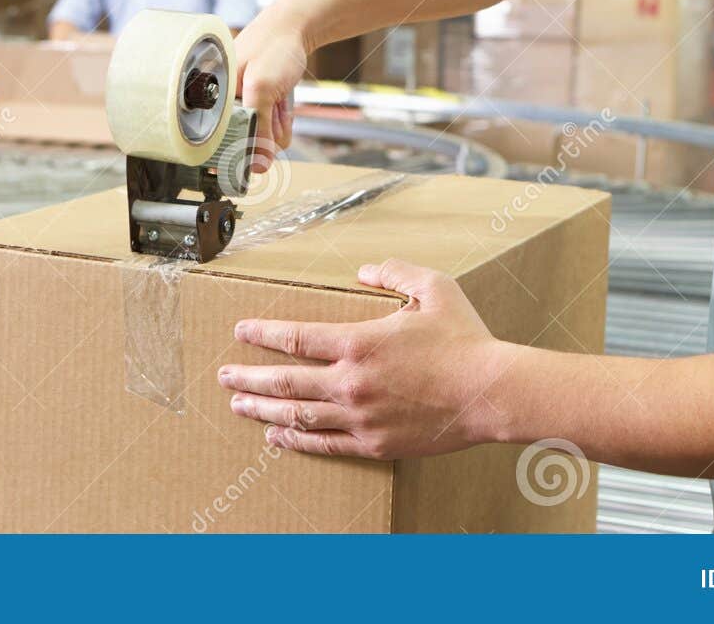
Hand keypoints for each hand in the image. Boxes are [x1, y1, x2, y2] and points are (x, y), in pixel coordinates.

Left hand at [218, 259, 507, 458]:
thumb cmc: (465, 339)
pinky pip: (325, 444)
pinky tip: (277, 437)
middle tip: (223, 375)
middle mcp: (351, 383)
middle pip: (285, 380)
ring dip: (263, 410)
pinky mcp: (374, 444)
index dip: (263, 334)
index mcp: (359, 342)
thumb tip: (364, 270)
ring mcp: (360, 417)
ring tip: (239, 405)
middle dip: (249, 376)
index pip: (295, 338)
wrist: (490, 393)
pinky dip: (296, 440)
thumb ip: (395, 271)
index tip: (239, 332)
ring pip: (298, 415)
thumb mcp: (434, 287)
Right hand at [232, 12, 308, 173]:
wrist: (297, 27)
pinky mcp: (259, 104)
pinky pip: (270, 126)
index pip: (216, 140)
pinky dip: (281, 119)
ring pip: (261, 137)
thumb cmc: (273, 47)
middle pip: (243, 142)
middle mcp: (224, 103)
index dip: (236, 149)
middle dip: (265, 132)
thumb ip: (259, 128)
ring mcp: (243, 105)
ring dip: (277, 125)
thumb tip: (258, 166)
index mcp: (213, 96)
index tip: (249, 156)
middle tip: (274, 109)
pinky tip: (283, 102)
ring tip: (279, 100)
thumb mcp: (262, 88)